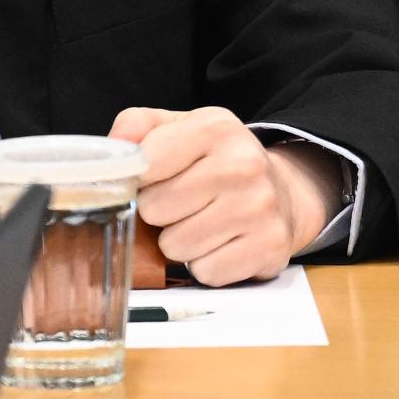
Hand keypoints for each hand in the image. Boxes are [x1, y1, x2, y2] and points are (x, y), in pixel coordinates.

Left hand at [113, 105, 339, 285]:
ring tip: (202, 224)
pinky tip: (222, 244)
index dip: (141, 179)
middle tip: (183, 205)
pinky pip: (206, 272)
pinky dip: (207, 265)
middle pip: (155, 210)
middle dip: (161, 214)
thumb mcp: (183, 130)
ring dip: (181, 243)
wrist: (284, 193)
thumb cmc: (220, 163)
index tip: (155, 178)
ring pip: (176, 247)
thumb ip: (139, 125)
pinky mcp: (270, 246)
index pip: (144, 164)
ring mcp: (260, 207)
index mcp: (216, 128)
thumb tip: (115, 143)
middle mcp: (244, 164)